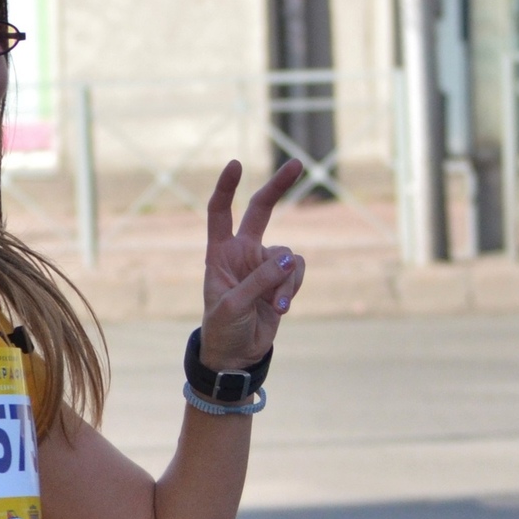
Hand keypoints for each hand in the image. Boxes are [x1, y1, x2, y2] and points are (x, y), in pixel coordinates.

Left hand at [200, 160, 307, 371]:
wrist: (237, 354)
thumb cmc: (223, 329)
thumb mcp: (233, 305)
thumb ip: (259, 280)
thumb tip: (289, 259)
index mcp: (219, 253)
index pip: (220, 212)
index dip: (226, 188)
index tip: (237, 164)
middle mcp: (243, 252)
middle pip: (261, 210)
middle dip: (279, 186)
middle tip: (299, 164)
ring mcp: (264, 265)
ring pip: (287, 256)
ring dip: (286, 281)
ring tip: (276, 306)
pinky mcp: (282, 280)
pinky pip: (296, 272)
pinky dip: (293, 288)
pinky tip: (281, 308)